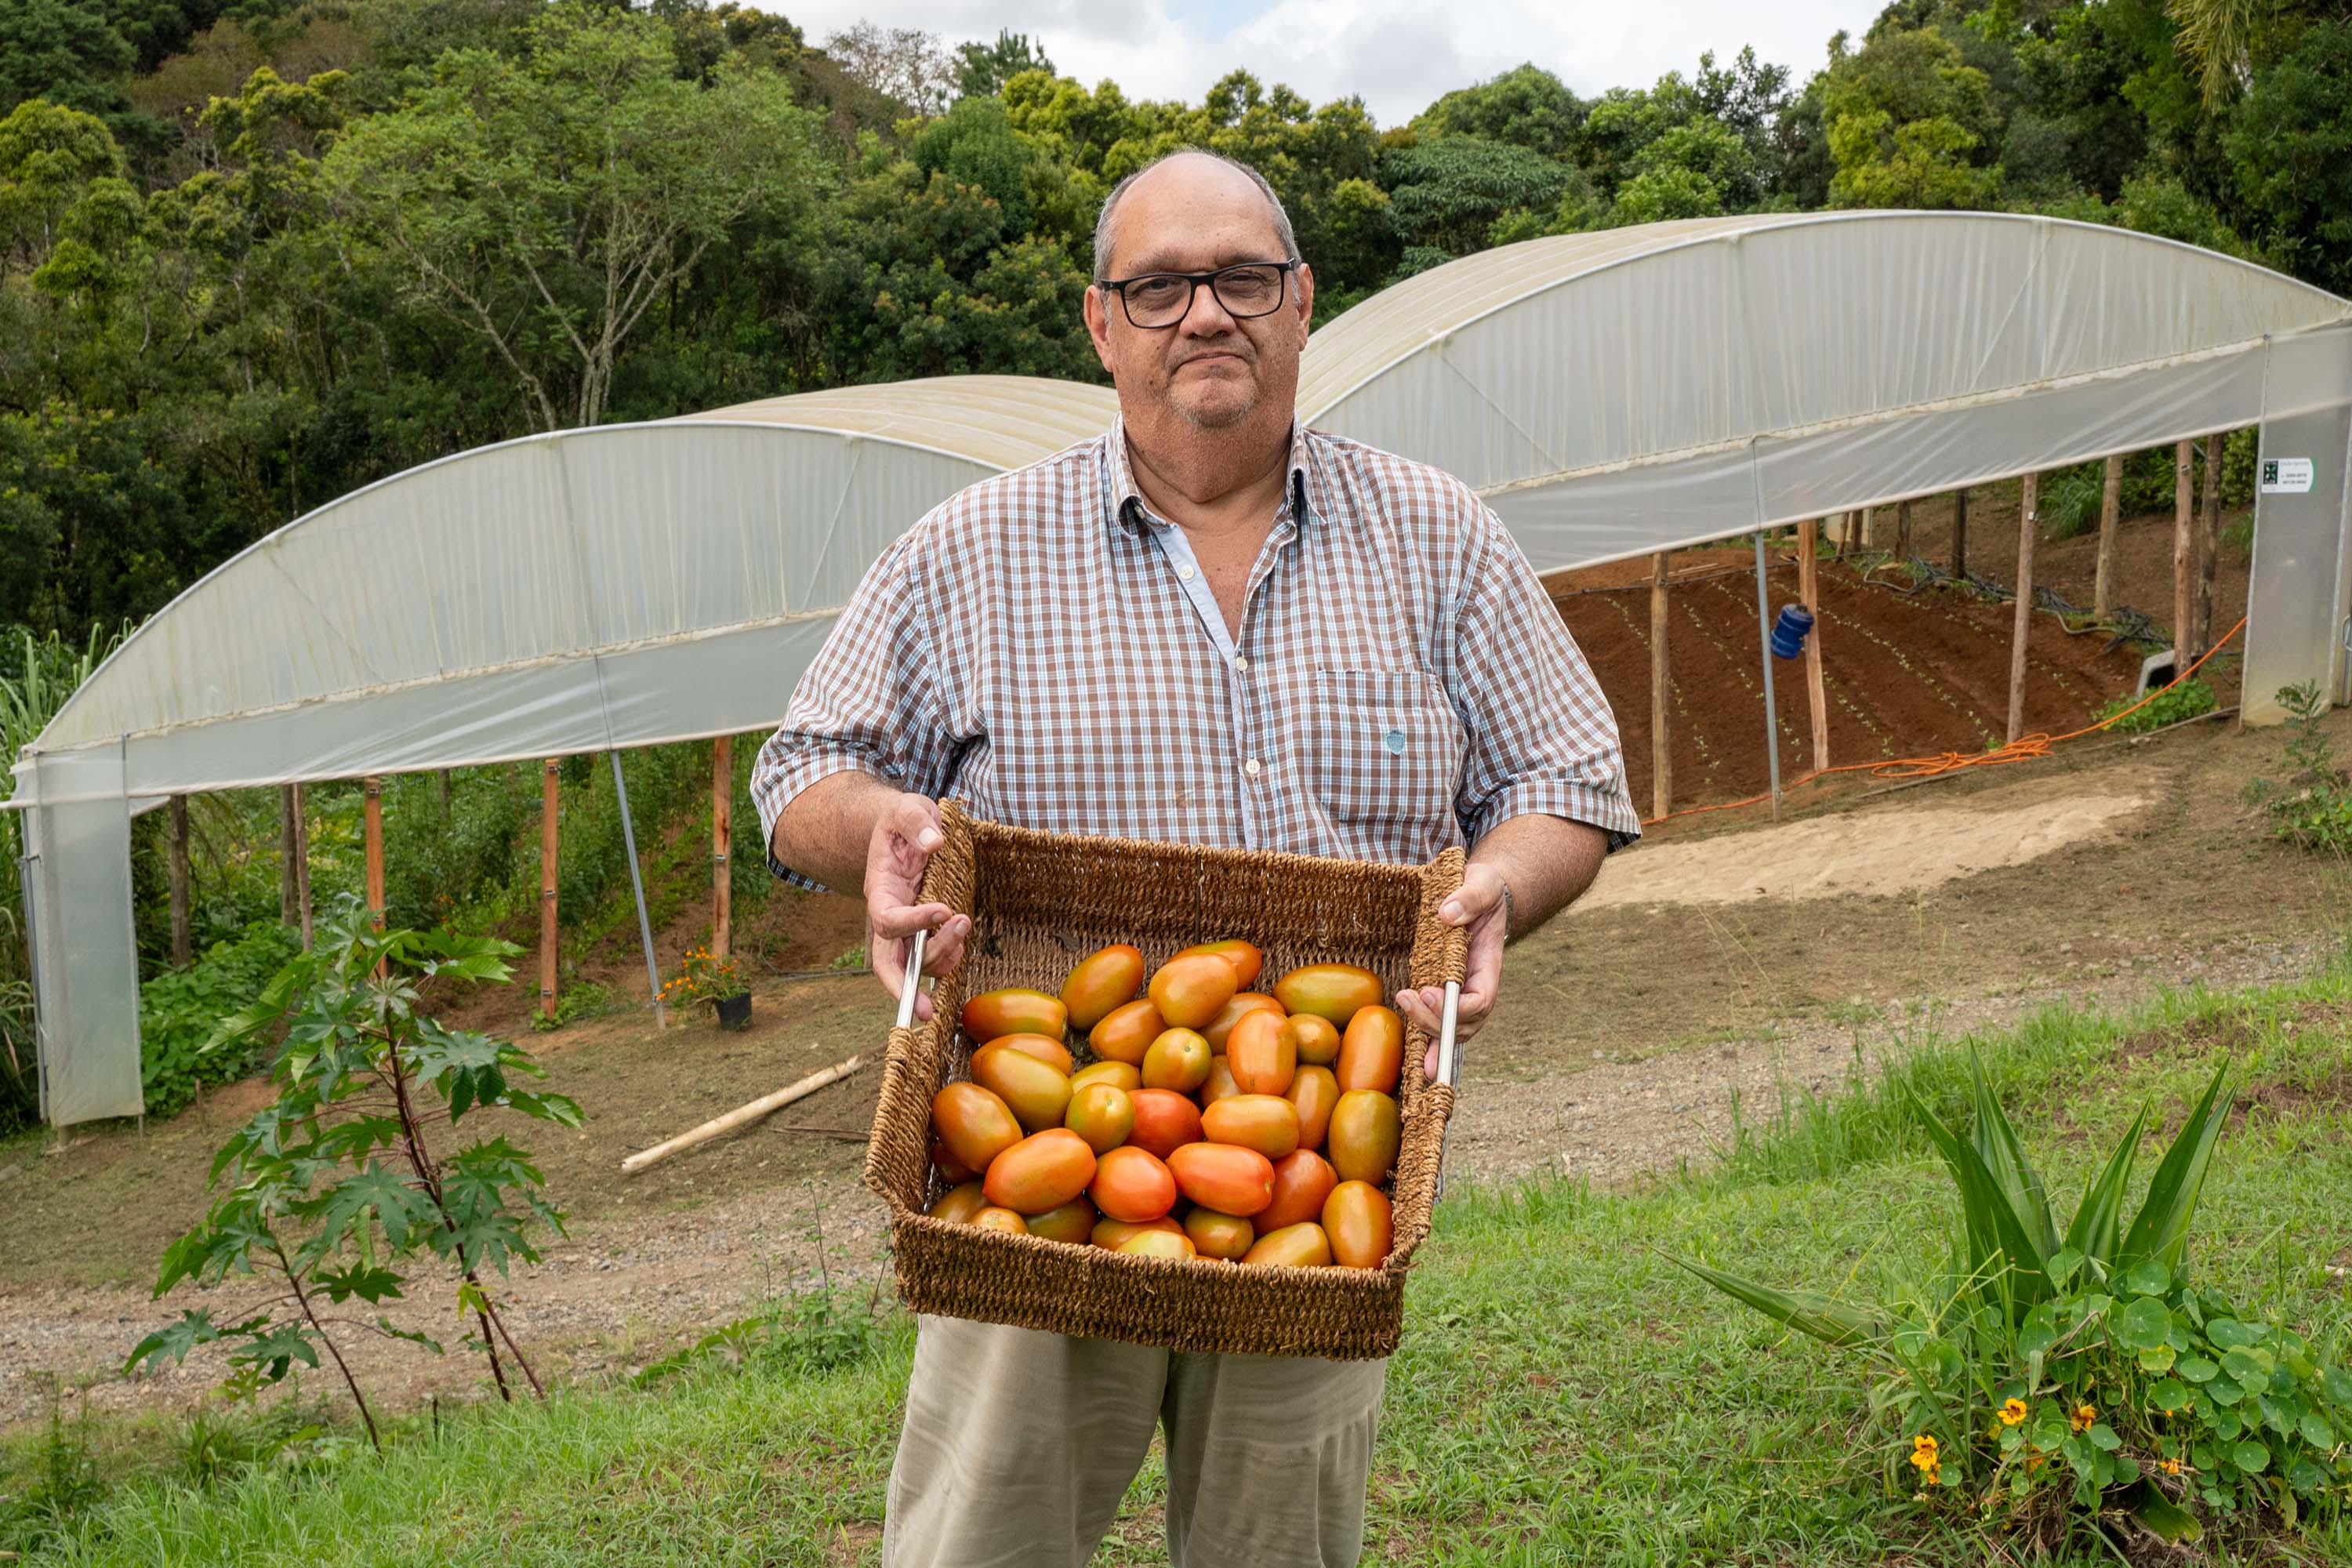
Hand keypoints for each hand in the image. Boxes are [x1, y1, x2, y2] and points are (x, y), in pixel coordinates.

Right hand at [865, 793, 967, 1022]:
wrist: (903, 828)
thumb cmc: (903, 821)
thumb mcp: (906, 809)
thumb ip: (916, 822)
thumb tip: (934, 842)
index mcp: (880, 889)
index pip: (886, 920)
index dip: (912, 923)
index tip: (944, 910)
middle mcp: (890, 914)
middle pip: (885, 961)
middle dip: (902, 987)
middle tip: (926, 1010)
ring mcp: (907, 926)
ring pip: (917, 960)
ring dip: (943, 955)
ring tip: (966, 924)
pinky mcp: (924, 929)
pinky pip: (933, 958)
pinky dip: (950, 957)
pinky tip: (962, 940)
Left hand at [1395, 862, 1506, 1081]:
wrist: (1480, 894)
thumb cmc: (1483, 890)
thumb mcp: (1482, 884)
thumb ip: (1470, 897)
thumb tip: (1447, 914)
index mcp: (1489, 966)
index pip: (1479, 1000)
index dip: (1455, 1006)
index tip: (1429, 990)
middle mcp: (1477, 986)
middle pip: (1465, 1023)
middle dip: (1436, 1021)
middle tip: (1408, 999)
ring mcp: (1461, 993)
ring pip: (1451, 1030)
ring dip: (1429, 1035)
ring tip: (1405, 1016)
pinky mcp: (1443, 991)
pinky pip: (1437, 1022)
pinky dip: (1426, 1041)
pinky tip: (1416, 1064)